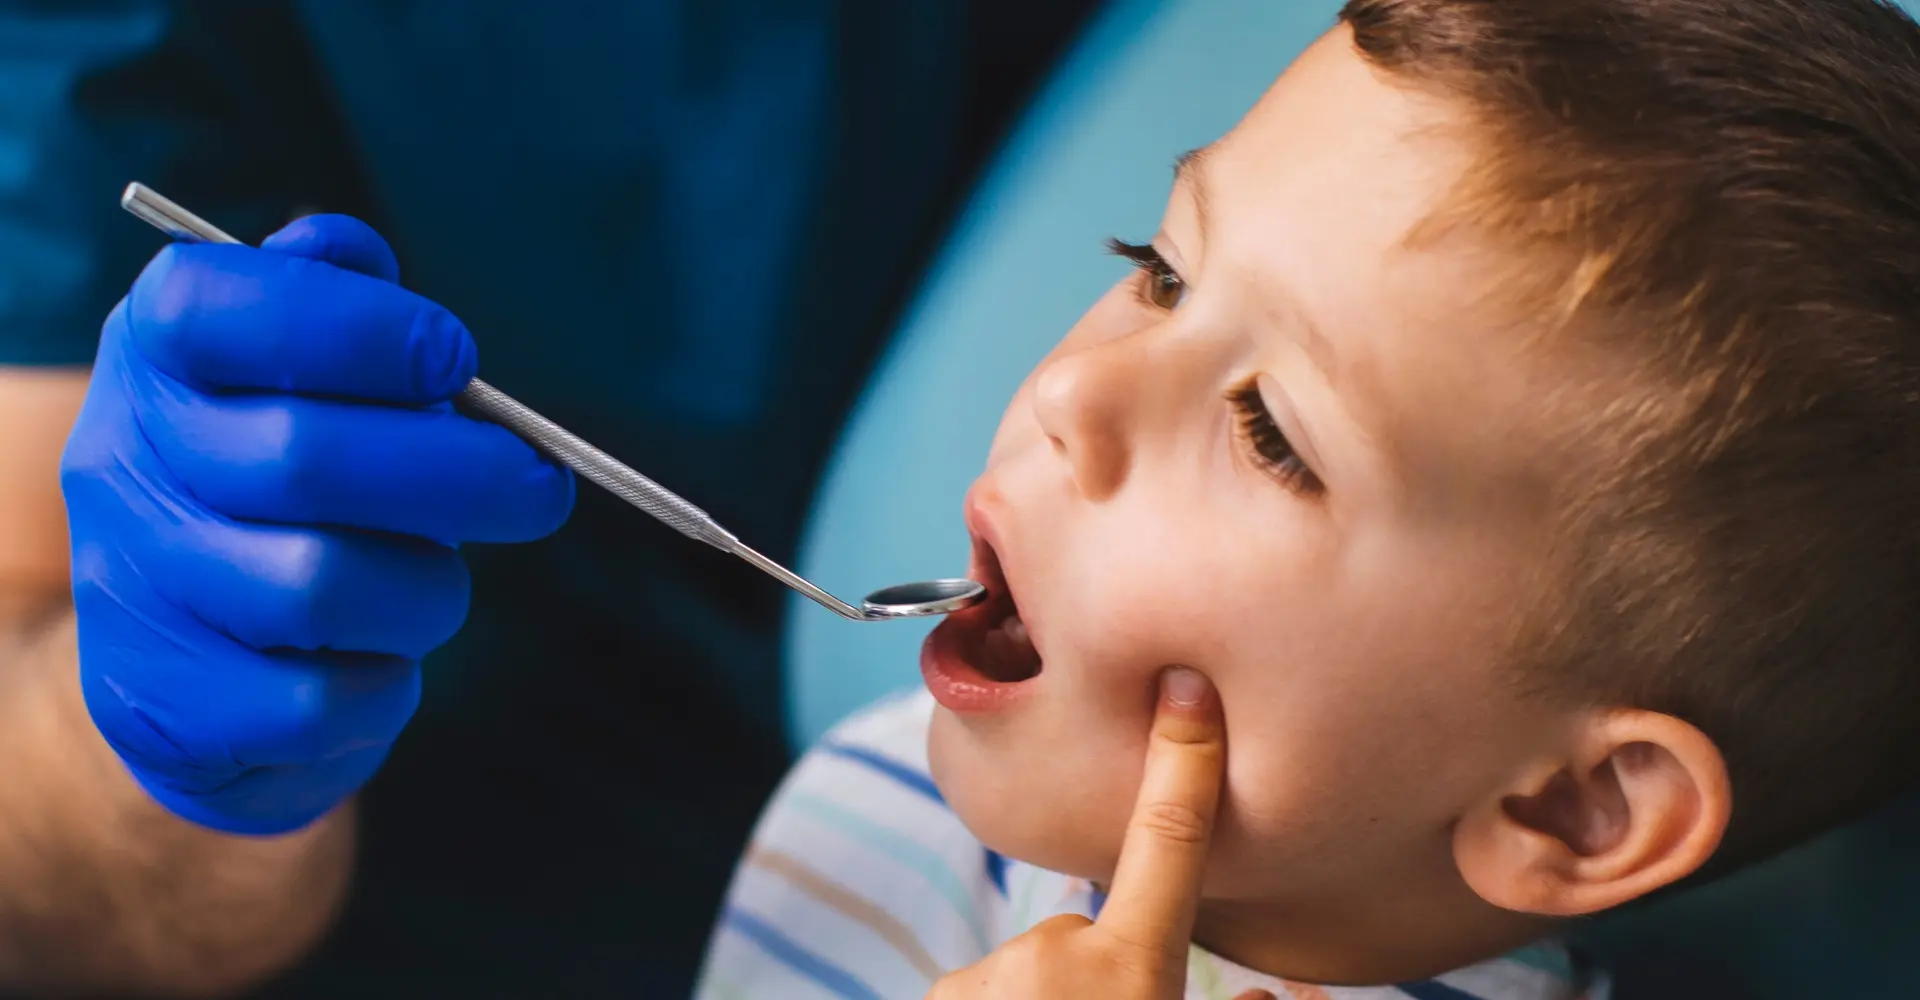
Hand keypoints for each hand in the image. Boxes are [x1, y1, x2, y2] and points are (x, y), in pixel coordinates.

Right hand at [61, 215, 574, 834]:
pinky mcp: (169, 708)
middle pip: (302, 457)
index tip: (459, 359)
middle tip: (539, 486)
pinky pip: (324, 700)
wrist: (185, 675)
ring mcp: (133, 593)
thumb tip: (350, 252)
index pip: (223, 310)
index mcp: (153, 359)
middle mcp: (118, 466)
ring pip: (322, 586)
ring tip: (435, 579)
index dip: (361, 329)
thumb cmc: (277, 495)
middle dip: (458, 473)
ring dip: (426, 586)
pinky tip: (378, 658)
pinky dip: (385, 682)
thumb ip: (331, 305)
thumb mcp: (291, 379)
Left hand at [925, 668, 1272, 999]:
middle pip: (1082, 929)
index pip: (1170, 842)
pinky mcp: (944, 992)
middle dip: (1093, 968)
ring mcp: (991, 972)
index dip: (1183, 763)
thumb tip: (1266, 994)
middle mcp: (1057, 954)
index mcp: (1132, 969)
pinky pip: (984, 990)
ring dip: (1045, 997)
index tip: (1187, 689)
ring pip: (1032, 966)